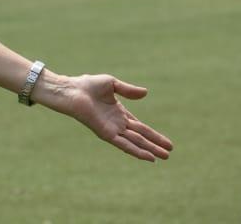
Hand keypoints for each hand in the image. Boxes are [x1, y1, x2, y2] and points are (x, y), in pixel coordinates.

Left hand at [44, 73, 173, 161]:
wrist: (71, 90)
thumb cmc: (87, 85)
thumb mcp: (112, 84)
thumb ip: (128, 90)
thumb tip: (146, 93)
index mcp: (119, 112)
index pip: (140, 126)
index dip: (153, 134)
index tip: (167, 142)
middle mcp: (117, 123)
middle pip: (140, 136)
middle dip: (155, 144)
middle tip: (170, 153)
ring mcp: (112, 129)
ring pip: (135, 142)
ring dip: (149, 150)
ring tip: (164, 157)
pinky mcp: (105, 133)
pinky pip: (124, 144)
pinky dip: (136, 151)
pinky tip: (148, 157)